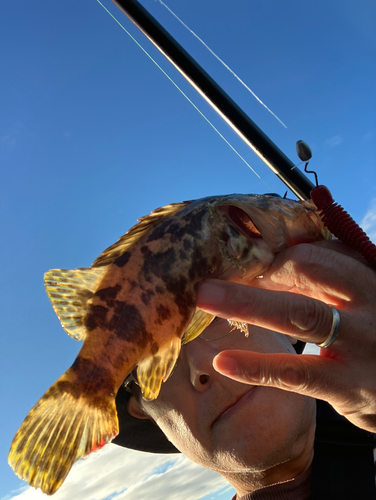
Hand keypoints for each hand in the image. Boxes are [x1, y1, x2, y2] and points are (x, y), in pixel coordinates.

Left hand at [196, 242, 375, 432]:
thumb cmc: (370, 337)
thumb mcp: (354, 301)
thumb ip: (321, 281)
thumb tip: (267, 264)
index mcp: (365, 276)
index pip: (315, 249)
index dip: (273, 253)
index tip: (241, 261)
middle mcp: (367, 301)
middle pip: (307, 268)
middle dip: (257, 267)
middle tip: (217, 272)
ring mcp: (359, 343)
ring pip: (300, 313)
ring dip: (247, 302)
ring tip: (205, 297)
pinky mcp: (347, 384)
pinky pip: (296, 371)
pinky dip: (257, 365)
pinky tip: (223, 361)